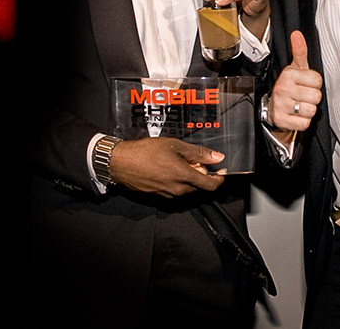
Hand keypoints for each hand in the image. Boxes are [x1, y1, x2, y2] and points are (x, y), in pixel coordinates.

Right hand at [107, 136, 225, 197]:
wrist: (119, 162)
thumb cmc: (143, 152)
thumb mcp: (174, 145)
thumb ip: (198, 152)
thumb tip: (216, 157)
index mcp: (184, 176)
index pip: (212, 185)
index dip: (219, 179)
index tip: (220, 172)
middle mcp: (178, 189)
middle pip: (198, 186)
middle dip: (199, 175)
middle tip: (190, 161)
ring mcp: (167, 194)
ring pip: (185, 189)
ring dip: (186, 179)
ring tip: (174, 163)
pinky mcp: (157, 195)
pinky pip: (172, 190)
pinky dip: (173, 182)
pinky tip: (163, 169)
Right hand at [265, 31, 322, 133]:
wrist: (271, 108)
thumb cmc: (288, 87)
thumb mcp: (295, 68)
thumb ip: (300, 51)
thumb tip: (297, 34)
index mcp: (288, 75)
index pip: (318, 81)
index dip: (314, 84)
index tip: (304, 85)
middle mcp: (283, 89)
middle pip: (316, 96)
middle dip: (311, 98)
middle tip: (302, 96)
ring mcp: (281, 105)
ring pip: (311, 110)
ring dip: (307, 111)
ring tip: (298, 106)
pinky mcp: (282, 120)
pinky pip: (304, 123)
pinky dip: (302, 122)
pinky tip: (295, 116)